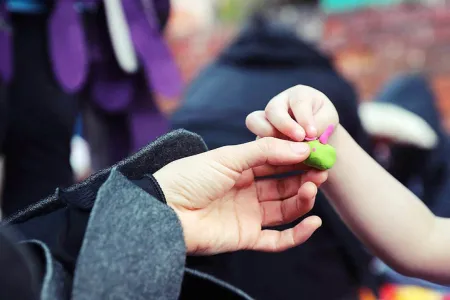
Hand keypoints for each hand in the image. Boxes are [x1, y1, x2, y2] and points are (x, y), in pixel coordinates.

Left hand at [153, 137, 326, 254]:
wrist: (165, 209)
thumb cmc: (190, 177)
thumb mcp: (228, 157)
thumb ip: (265, 152)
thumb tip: (301, 149)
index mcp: (240, 168)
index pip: (276, 162)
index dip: (296, 157)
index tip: (317, 151)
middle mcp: (247, 191)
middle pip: (284, 185)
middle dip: (304, 177)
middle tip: (323, 169)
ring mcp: (248, 215)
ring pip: (284, 209)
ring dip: (302, 199)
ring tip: (314, 187)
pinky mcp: (246, 237)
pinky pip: (278, 239)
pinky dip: (297, 234)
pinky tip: (313, 222)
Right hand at [246, 85, 338, 140]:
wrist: (316, 136)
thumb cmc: (324, 123)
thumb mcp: (328, 121)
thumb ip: (319, 126)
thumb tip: (307, 137)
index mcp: (298, 95)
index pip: (299, 102)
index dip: (305, 118)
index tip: (312, 133)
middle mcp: (279, 104)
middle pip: (272, 110)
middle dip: (285, 126)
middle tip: (300, 139)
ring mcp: (266, 119)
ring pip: (255, 121)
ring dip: (269, 136)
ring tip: (287, 149)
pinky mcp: (260, 134)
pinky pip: (256, 140)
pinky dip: (267, 149)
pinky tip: (281, 158)